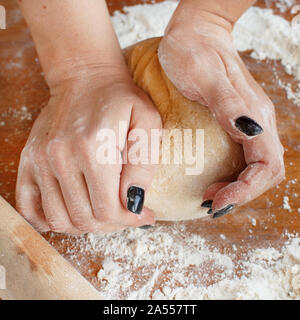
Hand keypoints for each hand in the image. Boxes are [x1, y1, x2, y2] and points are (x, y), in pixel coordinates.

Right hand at [16, 74, 160, 232]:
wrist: (84, 78)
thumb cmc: (120, 99)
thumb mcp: (147, 122)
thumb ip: (143, 164)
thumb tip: (135, 202)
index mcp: (94, 148)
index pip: (108, 209)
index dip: (129, 220)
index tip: (143, 216)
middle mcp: (61, 157)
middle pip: (83, 218)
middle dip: (111, 224)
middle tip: (125, 214)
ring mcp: (39, 160)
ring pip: (58, 219)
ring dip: (84, 224)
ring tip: (102, 212)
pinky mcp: (28, 160)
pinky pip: (30, 208)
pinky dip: (49, 219)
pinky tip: (71, 210)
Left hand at [158, 9, 284, 217]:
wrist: (195, 31)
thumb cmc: (193, 49)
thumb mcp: (204, 75)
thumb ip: (228, 103)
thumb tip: (250, 132)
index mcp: (253, 114)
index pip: (265, 165)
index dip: (246, 190)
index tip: (218, 201)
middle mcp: (256, 122)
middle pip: (264, 172)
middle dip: (241, 194)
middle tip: (210, 203)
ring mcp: (247, 123)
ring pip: (254, 168)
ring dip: (236, 189)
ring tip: (209, 197)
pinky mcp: (235, 122)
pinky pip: (242, 158)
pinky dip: (230, 177)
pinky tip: (211, 180)